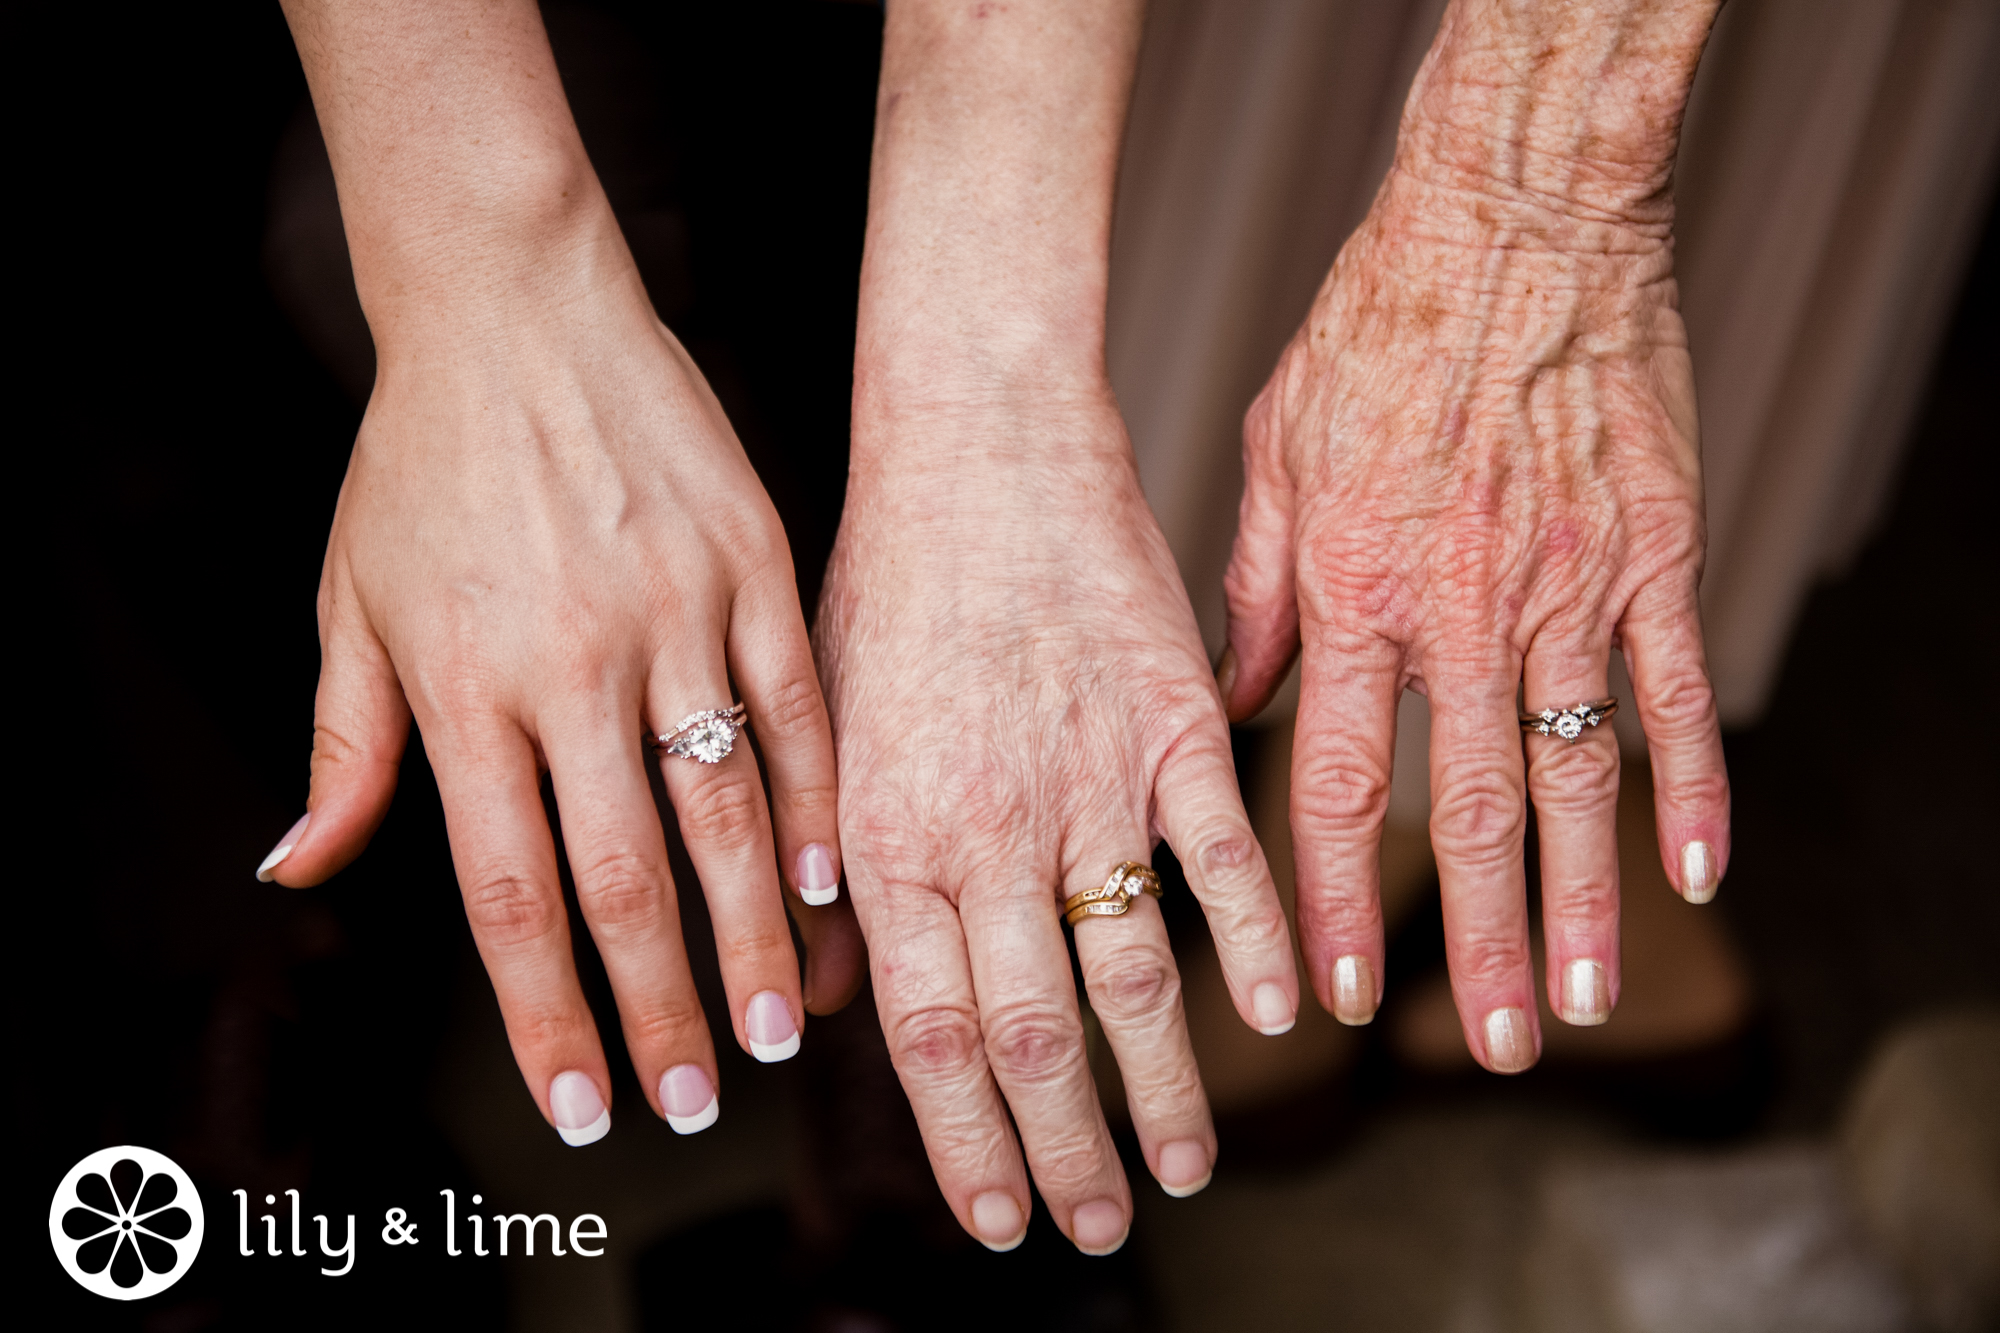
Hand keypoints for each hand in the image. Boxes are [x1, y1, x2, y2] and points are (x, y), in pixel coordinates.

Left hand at [260, 0, 861, 1143]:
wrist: (515, 305)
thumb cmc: (422, 462)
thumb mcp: (351, 603)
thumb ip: (343, 752)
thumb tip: (301, 876)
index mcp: (463, 689)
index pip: (510, 895)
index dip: (549, 1016)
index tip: (586, 1104)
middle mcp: (570, 664)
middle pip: (628, 878)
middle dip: (666, 1010)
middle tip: (699, 1100)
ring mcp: (672, 612)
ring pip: (729, 808)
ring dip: (761, 934)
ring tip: (787, 1027)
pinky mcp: (750, 562)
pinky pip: (798, 704)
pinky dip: (823, 798)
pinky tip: (836, 879)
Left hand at [820, 396, 1297, 1251]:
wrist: (977, 442)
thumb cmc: (890, 578)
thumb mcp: (824, 726)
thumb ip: (828, 872)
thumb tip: (827, 998)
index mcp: (888, 836)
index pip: (928, 1033)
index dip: (965, 1142)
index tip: (996, 1217)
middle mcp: (987, 828)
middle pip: (1030, 1034)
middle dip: (1061, 1152)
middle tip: (1091, 1227)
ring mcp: (1087, 779)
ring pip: (1130, 974)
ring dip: (1161, 1088)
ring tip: (1181, 1170)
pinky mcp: (1170, 724)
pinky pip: (1220, 859)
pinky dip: (1254, 944)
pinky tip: (1278, 1015)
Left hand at [1221, 0, 1729, 1070]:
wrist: (1512, 222)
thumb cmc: (1377, 331)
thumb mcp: (1273, 453)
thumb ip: (1255, 594)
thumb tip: (1235, 704)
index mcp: (1355, 593)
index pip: (1332, 788)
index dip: (1332, 905)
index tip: (1335, 997)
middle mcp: (1460, 610)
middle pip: (1466, 815)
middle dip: (1472, 945)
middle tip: (1484, 1049)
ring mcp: (1567, 586)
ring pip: (1574, 777)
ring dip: (1580, 902)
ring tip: (1580, 1002)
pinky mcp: (1653, 551)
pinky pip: (1672, 692)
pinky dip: (1691, 787)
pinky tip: (1696, 872)